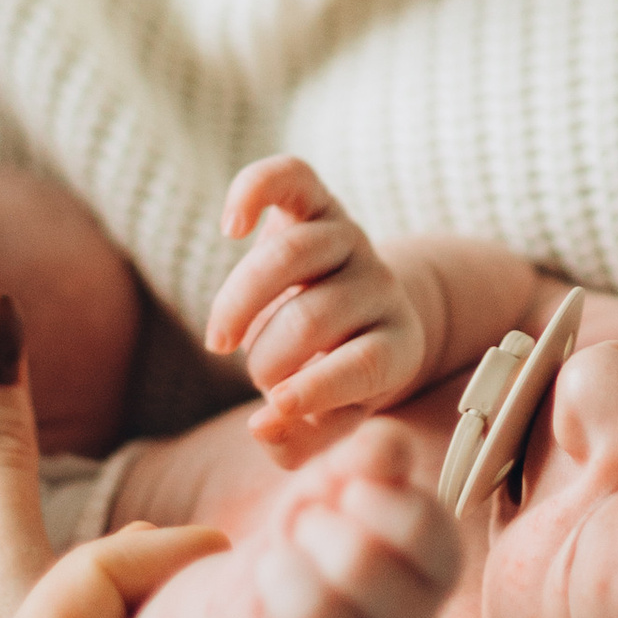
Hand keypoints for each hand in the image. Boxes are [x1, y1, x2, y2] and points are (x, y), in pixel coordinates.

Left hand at [128, 418, 459, 617]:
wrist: (261, 589)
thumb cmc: (316, 525)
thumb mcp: (340, 477)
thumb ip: (371, 455)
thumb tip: (384, 449)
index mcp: (437, 563)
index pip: (422, 527)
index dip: (365, 495)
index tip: (339, 493)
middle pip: (361, 563)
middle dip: (311, 528)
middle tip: (301, 529)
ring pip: (317, 615)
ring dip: (277, 571)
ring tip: (275, 567)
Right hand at [208, 153, 431, 451]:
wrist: (357, 317)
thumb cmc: (333, 379)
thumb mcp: (329, 421)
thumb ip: (298, 439)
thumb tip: (262, 426)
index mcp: (396, 345)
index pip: (364, 363)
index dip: (319, 387)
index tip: (274, 406)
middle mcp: (379, 286)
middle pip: (316, 315)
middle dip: (268, 358)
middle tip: (254, 378)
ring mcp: (350, 240)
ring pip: (294, 255)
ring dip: (242, 302)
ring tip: (221, 340)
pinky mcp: (318, 204)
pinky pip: (290, 177)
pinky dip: (255, 192)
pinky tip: (232, 227)